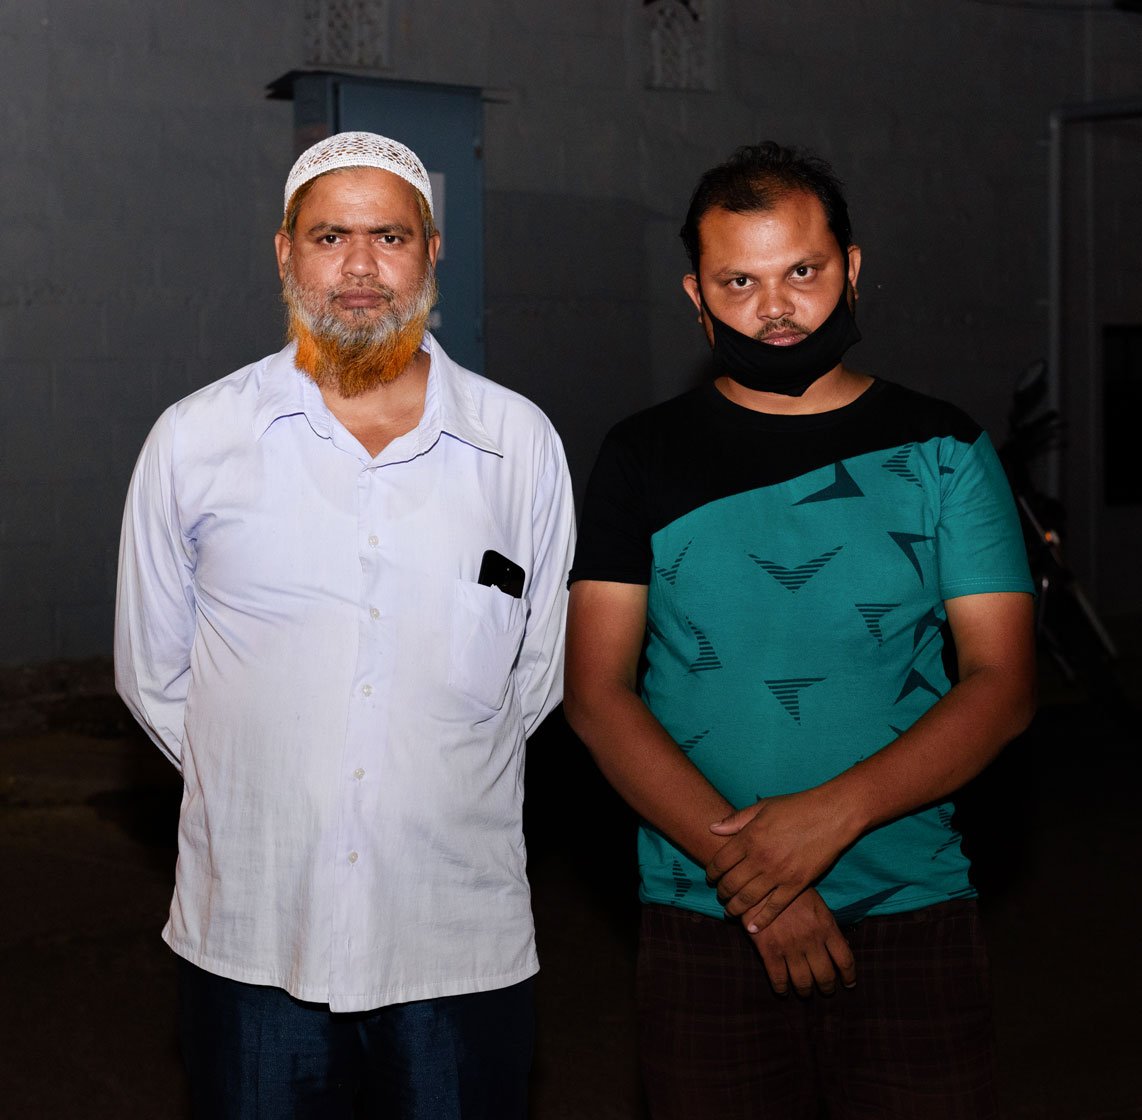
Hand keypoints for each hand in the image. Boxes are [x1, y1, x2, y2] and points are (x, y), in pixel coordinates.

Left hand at [706, 788, 858, 932]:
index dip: (711, 873)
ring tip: (730, 911)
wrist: (831, 815)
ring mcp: (778, 874)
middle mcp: (760, 858)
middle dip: (721, 892)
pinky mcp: (796, 885)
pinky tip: (752, 928)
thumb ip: (736, 820)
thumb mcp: (762, 807)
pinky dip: (761, 920)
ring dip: (735, 908)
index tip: (710, 878)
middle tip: (720, 896)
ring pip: (748, 898)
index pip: (720, 862)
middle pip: (731, 883)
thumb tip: (712, 828)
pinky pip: (774, 907)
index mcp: (749, 837)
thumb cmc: (796, 807)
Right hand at [747, 887, 854, 996]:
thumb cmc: (791, 891)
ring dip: (806, 991)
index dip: (849, 977)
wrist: (761, 883)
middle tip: (826, 990)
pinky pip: (778, 979)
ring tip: (805, 992)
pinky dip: (782, 989)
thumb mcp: (817, 904)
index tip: (849, 984)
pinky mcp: (769, 950)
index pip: (845, 960)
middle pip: (825, 976)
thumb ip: (829, 926)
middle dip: (827, 988)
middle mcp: (811, 940)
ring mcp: (790, 947)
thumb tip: (844, 946)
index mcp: (826, 927)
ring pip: (804, 982)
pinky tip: (783, 990)